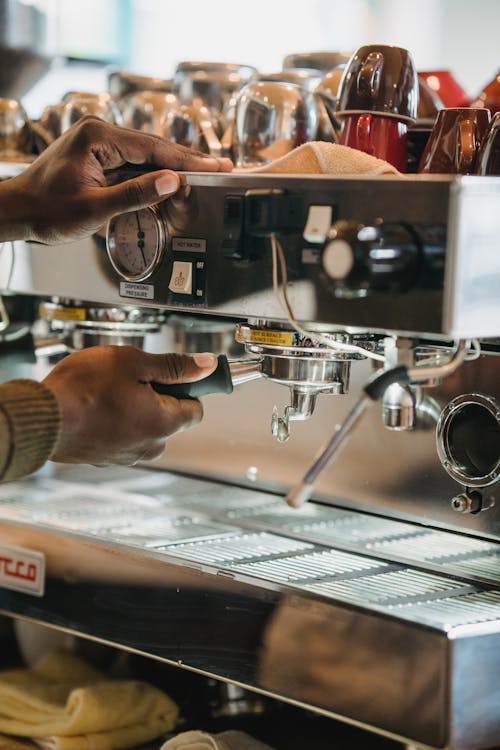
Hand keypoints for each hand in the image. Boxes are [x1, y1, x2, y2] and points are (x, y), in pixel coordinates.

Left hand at [0, 116, 232, 242]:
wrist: (17, 212)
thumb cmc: (47, 211)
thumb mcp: (95, 208)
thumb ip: (136, 194)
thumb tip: (171, 181)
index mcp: (98, 138)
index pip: (154, 148)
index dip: (188, 160)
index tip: (215, 166)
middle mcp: (98, 132)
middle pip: (153, 147)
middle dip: (187, 159)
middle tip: (220, 166)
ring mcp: (97, 142)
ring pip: (145, 154)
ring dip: (173, 166)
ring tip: (203, 173)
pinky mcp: (96, 154)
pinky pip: (132, 161)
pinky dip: (154, 171)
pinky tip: (172, 178)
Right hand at [42, 345, 217, 465]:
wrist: (42, 417)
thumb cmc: (82, 390)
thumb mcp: (134, 362)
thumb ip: (173, 365)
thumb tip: (204, 365)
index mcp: (164, 423)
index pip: (197, 409)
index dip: (188, 387)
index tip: (177, 375)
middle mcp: (150, 446)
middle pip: (170, 418)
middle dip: (159, 396)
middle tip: (135, 377)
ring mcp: (126, 455)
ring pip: (146, 427)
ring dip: (136, 408)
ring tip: (111, 391)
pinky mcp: (105, 458)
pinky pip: (123, 436)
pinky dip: (117, 421)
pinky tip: (98, 405)